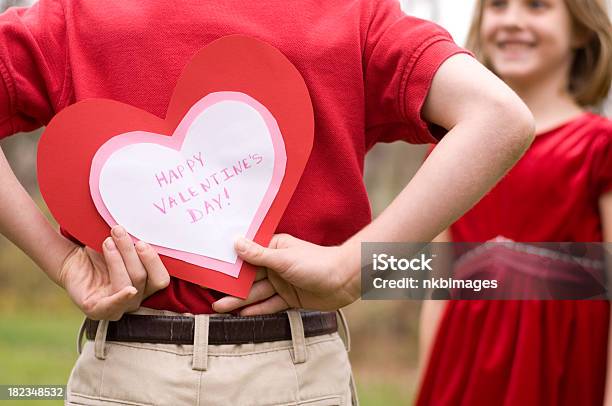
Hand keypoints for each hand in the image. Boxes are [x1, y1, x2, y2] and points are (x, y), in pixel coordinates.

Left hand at [58, 226, 169, 320]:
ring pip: (128, 284)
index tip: (141, 241)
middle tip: (118, 231)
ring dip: (117, 260)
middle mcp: (135, 297)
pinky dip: (122, 298)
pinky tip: (129, 290)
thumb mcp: (121, 245)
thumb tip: (149, 223)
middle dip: (129, 252)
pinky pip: (113, 306)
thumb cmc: (101, 253)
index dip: (153, 261)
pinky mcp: (97, 310)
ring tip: (106, 242)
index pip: (160, 279)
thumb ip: (136, 241)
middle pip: (141, 277)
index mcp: (146, 284)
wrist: (72, 262)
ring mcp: (118, 306)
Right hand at [212, 234, 359, 314]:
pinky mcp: (290, 298)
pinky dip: (257, 310)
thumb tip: (235, 242)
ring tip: (220, 308)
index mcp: (274, 248)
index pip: (247, 255)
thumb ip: (258, 255)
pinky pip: (270, 304)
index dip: (229, 263)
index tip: (210, 268)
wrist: (345, 280)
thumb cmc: (317, 262)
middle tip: (210, 295)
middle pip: (249, 277)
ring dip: (240, 300)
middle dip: (231, 286)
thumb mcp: (284, 258)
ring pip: (257, 293)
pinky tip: (241, 315)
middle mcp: (276, 265)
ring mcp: (283, 282)